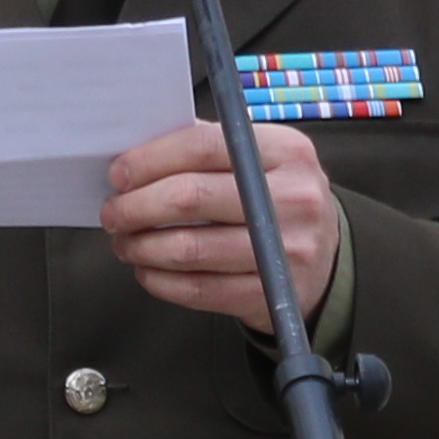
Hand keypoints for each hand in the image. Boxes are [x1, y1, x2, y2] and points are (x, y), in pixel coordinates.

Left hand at [104, 119, 339, 334]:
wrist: (326, 257)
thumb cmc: (274, 199)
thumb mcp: (259, 159)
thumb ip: (206, 148)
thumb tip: (134, 154)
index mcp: (286, 151)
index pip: (203, 145)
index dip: (150, 160)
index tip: (118, 174)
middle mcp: (293, 198)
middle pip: (191, 197)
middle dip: (136, 206)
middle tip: (113, 212)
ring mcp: (284, 250)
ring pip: (190, 249)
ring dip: (141, 246)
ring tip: (125, 242)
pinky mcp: (271, 293)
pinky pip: (200, 289)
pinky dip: (160, 281)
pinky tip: (147, 269)